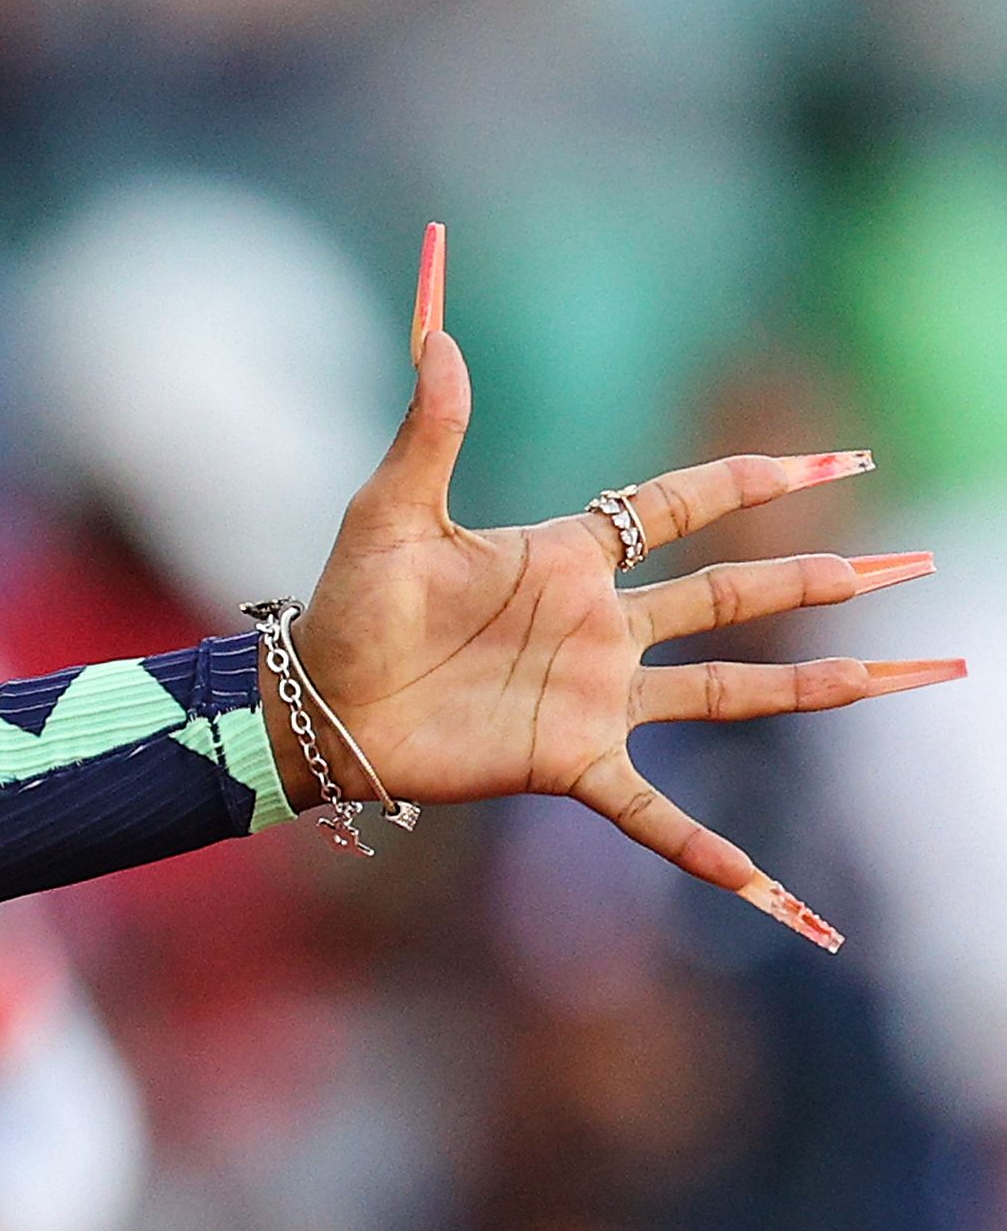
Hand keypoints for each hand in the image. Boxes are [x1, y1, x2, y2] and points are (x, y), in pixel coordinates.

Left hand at [285, 223, 957, 945]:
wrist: (314, 707)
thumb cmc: (344, 608)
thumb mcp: (389, 512)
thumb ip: (430, 428)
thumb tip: (438, 334)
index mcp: (570, 558)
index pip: (683, 507)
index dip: (758, 482)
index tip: (838, 466)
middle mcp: (603, 627)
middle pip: (739, 594)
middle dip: (827, 578)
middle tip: (916, 561)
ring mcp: (597, 699)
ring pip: (736, 692)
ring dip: (826, 686)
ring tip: (915, 674)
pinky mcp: (569, 763)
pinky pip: (656, 817)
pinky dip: (713, 856)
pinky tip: (775, 895)